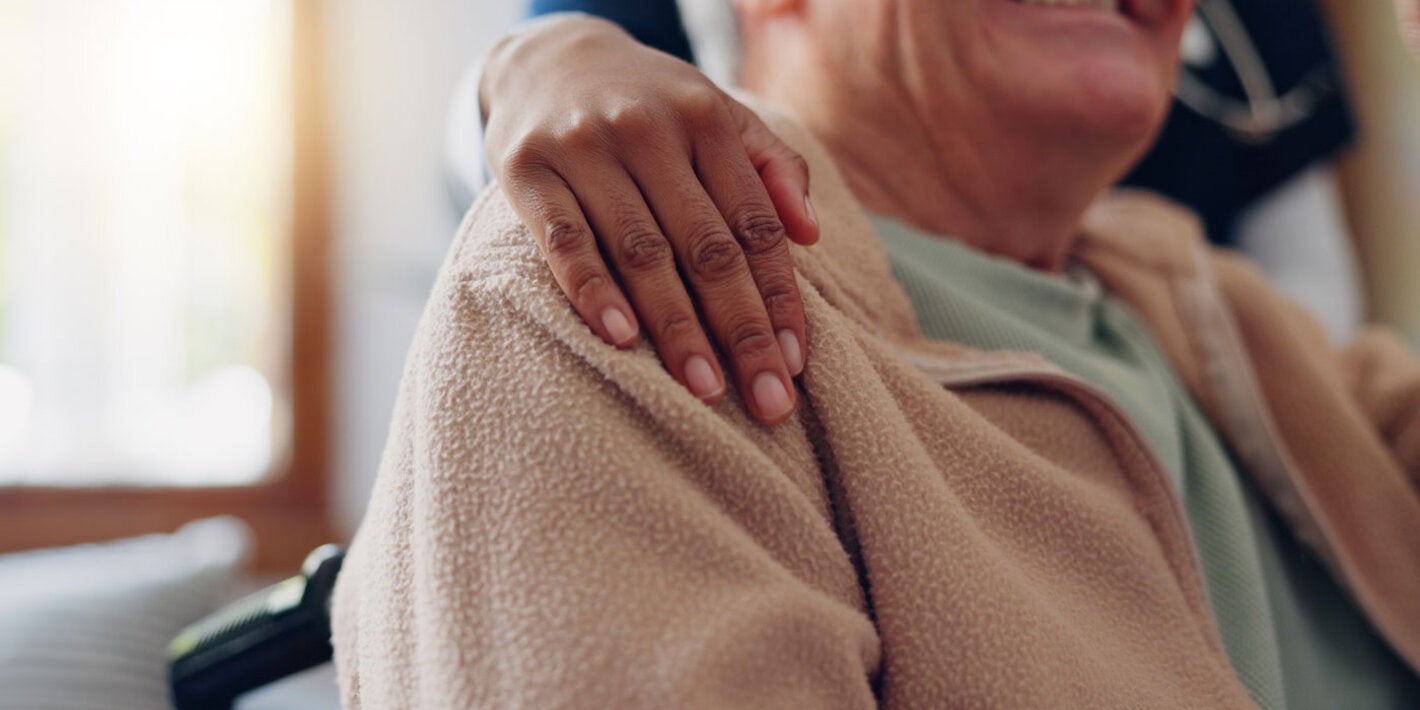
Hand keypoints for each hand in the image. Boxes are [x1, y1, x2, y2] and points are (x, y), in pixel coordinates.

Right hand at [479, 16, 818, 424]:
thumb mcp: (716, 114)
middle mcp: (649, 130)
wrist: (547, 57)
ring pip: (641, 251)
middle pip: (707, 246)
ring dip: (678, 326)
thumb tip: (811, 232)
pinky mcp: (525, 169)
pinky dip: (593, 291)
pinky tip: (623, 339)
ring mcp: (585, 148)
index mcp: (706, 120)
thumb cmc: (650, 106)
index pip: (754, 224)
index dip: (779, 297)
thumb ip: (771, 164)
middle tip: (767, 401)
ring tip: (705, 389)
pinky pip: (564, 240)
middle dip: (741, 331)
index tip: (795, 363)